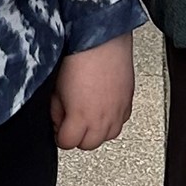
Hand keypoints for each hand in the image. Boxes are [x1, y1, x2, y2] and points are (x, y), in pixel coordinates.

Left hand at [50, 33, 136, 151]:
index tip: (59, 126)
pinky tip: (103, 108)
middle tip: (71, 121)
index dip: (59, 135)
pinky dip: (111, 120)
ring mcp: (118, 112)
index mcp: (81, 118)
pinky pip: (120, 123)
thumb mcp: (57, 88)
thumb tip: (59, 119)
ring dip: (96, 130)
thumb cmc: (80, 58)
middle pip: (88, 144)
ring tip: (88, 115)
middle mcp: (102, 120)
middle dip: (78, 136)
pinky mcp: (128, 103)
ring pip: (107, 137)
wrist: (103, 40)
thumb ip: (58, 110)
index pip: (67, 143)